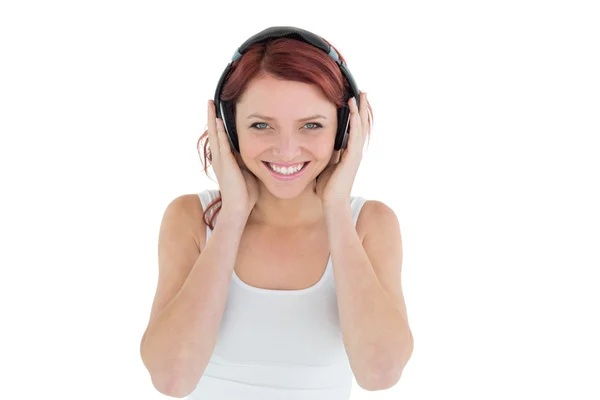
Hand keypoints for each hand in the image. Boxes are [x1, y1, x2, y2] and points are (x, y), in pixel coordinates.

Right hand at [207, 100, 258, 216]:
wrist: (238, 208)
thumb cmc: (246, 194)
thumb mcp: (248, 172)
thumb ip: (249, 161)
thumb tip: (260, 153)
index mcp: (224, 160)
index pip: (220, 137)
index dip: (218, 124)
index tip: (218, 111)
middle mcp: (219, 158)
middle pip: (214, 132)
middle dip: (212, 117)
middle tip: (210, 101)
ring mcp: (221, 161)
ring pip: (215, 135)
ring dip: (213, 120)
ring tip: (211, 105)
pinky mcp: (226, 164)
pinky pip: (222, 145)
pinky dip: (220, 133)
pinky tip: (220, 122)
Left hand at [315, 92, 368, 206]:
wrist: (332, 202)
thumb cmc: (327, 188)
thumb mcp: (325, 165)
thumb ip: (325, 155)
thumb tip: (314, 146)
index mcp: (350, 153)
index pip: (355, 129)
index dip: (356, 115)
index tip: (355, 100)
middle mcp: (356, 151)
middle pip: (362, 125)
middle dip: (362, 108)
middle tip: (363, 92)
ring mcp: (356, 154)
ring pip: (361, 127)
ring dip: (360, 110)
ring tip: (360, 95)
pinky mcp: (352, 157)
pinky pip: (355, 135)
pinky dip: (355, 121)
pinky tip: (353, 110)